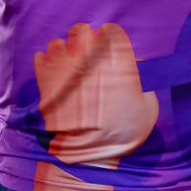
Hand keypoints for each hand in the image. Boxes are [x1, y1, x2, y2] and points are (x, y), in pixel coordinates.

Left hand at [34, 23, 158, 165]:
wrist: (95, 157)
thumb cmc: (126, 132)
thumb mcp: (148, 105)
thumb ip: (142, 80)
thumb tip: (135, 63)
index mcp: (119, 67)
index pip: (112, 34)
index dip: (111, 35)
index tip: (110, 40)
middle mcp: (91, 66)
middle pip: (83, 33)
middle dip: (85, 35)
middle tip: (87, 43)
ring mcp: (67, 76)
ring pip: (60, 46)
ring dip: (64, 48)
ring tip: (68, 56)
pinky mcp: (49, 89)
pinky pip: (42, 63)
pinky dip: (45, 60)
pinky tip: (50, 62)